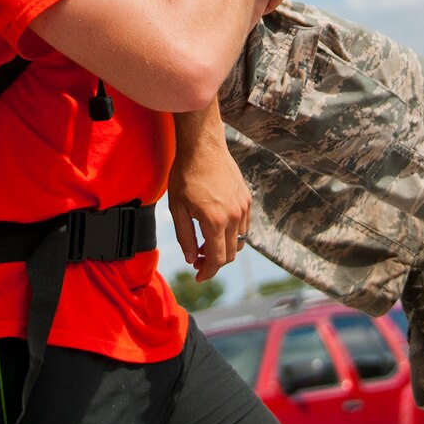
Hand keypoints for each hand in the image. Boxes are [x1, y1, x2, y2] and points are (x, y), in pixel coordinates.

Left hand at [167, 122, 251, 281]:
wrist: (203, 146)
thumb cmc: (185, 174)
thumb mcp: (177, 208)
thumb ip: (185, 237)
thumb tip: (192, 259)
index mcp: (215, 220)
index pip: (217, 258)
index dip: (208, 272)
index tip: (198, 277)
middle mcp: (234, 216)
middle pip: (231, 253)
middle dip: (214, 262)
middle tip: (198, 259)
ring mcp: (243, 207)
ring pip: (239, 241)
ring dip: (224, 248)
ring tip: (206, 242)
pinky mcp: (247, 198)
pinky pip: (244, 225)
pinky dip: (232, 234)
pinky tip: (217, 226)